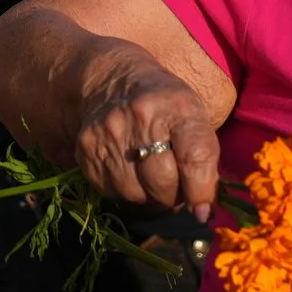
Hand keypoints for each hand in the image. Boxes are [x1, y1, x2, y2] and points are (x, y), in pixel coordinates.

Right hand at [67, 44, 222, 219]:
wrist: (112, 81)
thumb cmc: (165, 105)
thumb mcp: (193, 115)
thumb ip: (204, 158)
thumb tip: (205, 211)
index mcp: (177, 106)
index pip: (195, 156)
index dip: (202, 190)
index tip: (204, 211)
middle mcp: (141, 117)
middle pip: (163, 182)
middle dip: (174, 195)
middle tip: (176, 186)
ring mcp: (109, 133)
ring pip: (136, 194)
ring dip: (148, 195)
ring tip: (149, 173)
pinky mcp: (86, 150)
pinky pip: (112, 192)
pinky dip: (126, 189)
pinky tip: (129, 169)